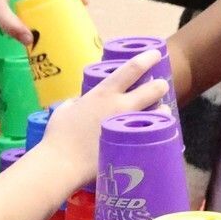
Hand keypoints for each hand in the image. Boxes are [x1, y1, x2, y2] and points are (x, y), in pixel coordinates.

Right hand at [37, 51, 167, 182]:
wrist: (61, 165)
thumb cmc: (58, 137)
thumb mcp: (64, 110)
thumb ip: (75, 103)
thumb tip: (79, 102)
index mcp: (104, 93)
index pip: (132, 69)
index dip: (147, 58)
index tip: (155, 54)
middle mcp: (120, 106)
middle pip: (153, 90)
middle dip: (160, 86)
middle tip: (162, 86)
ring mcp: (129, 127)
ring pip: (158, 113)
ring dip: (162, 110)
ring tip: (161, 112)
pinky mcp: (132, 146)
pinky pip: (152, 135)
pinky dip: (157, 131)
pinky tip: (158, 132)